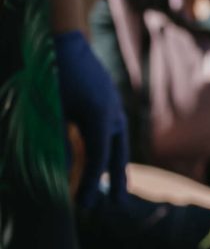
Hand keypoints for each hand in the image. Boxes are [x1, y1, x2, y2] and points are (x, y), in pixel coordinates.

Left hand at [52, 30, 126, 205]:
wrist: (64, 42)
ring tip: (117, 188)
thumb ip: (56, 140)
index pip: (97, 159)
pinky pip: (113, 133)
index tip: (83, 206)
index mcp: (99, 117)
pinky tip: (106, 158)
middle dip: (115, 181)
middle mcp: (112, 113)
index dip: (91, 184)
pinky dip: (111, 150)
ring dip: (116, 167)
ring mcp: (113, 107)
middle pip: (117, 154)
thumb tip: (60, 170)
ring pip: (118, 144)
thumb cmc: (54, 75)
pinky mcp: (107, 103)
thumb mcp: (51, 110)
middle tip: (116, 206)